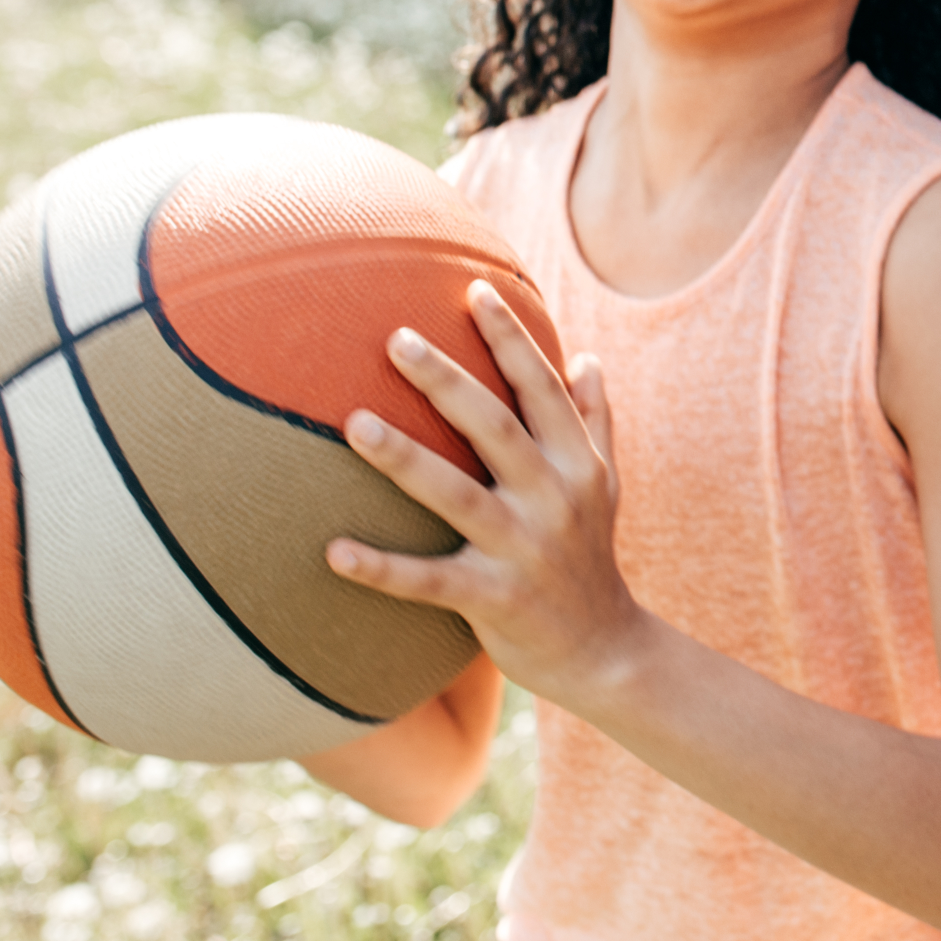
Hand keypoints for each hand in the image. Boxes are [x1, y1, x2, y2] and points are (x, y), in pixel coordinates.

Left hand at [326, 279, 652, 709]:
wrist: (607, 652)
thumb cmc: (592, 556)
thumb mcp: (606, 484)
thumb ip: (594, 420)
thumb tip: (585, 357)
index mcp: (578, 463)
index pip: (542, 389)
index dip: (510, 339)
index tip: (475, 288)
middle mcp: (555, 498)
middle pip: (496, 428)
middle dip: (448, 381)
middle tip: (396, 338)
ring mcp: (525, 550)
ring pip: (457, 496)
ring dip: (405, 458)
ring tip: (354, 423)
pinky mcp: (495, 600)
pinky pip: (429, 582)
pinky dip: (382, 568)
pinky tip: (333, 550)